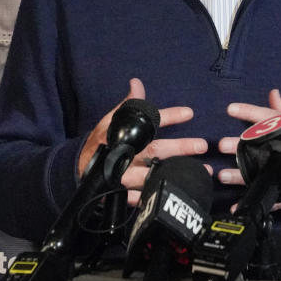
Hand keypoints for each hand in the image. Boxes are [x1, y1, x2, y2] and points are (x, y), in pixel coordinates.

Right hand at [78, 78, 208, 204]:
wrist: (78, 170)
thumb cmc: (101, 142)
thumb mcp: (110, 121)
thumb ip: (127, 104)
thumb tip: (136, 83)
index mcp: (125, 133)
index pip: (149, 121)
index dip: (169, 116)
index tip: (190, 113)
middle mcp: (127, 153)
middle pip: (156, 149)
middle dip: (180, 147)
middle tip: (202, 145)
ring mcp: (125, 175)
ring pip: (154, 174)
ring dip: (177, 172)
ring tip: (202, 170)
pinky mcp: (124, 193)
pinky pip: (144, 197)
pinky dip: (159, 194)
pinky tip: (180, 193)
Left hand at [217, 89, 280, 209]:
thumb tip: (272, 94)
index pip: (270, 118)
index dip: (250, 112)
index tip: (231, 109)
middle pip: (263, 147)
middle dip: (241, 146)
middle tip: (221, 145)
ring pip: (264, 173)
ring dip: (241, 175)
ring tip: (222, 175)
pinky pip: (273, 198)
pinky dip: (256, 202)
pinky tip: (238, 205)